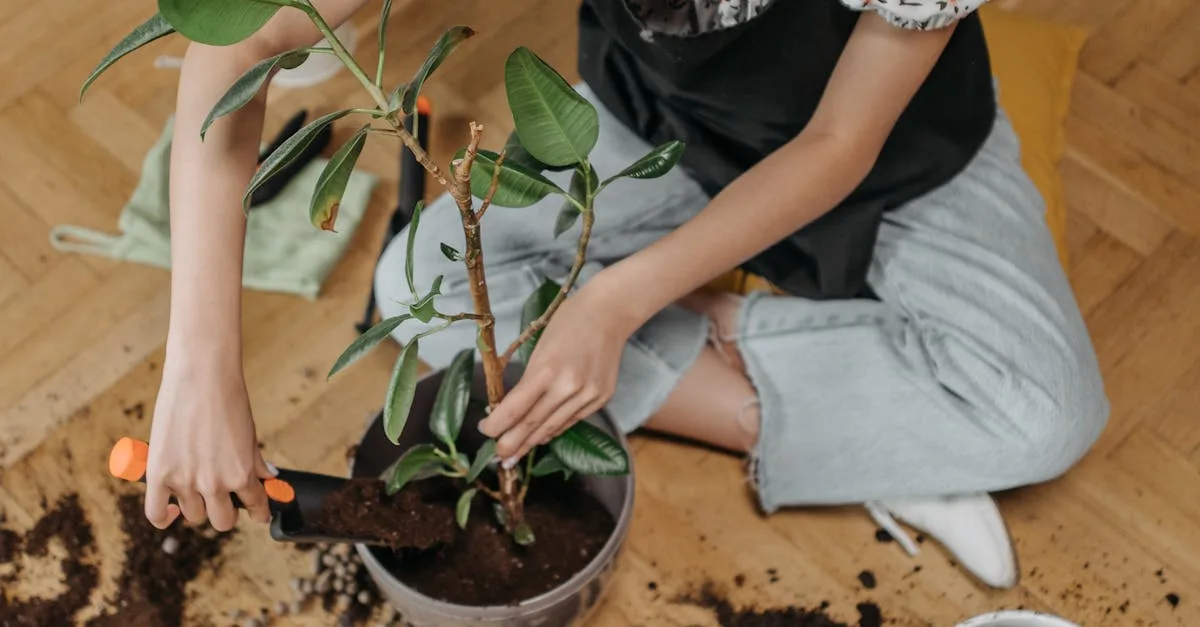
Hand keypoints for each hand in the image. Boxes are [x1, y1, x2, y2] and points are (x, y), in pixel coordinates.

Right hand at [144, 352, 274, 530]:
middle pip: (222, 521)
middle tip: (224, 499)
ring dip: (198, 506)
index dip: (258, 512)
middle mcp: (215, 484)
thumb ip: (256, 462)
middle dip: (226, 512)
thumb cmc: (228, 399)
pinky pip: (157, 512)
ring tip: (197, 489)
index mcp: (242, 475)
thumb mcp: (250, 434)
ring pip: (194, 516)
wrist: (201, 375)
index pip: (254, 507)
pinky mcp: (159, 474)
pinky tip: (171, 511)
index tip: (258, 514)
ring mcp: (186, 481)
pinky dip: (164, 517)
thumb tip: (268, 479)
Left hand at [478, 284, 633, 463]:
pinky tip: (542, 437)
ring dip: (532, 442)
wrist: (610, 313)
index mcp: (548, 370)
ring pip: (553, 427)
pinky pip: (572, 420)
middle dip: (513, 443)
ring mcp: (588, 395)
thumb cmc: (569, 322)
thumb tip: (512, 409)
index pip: (515, 408)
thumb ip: (528, 380)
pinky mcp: (602, 398)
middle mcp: (569, 387)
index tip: (485, 431)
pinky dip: (555, 429)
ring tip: (516, 455)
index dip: (497, 424)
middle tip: (499, 458)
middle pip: (533, 424)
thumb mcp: (540, 348)